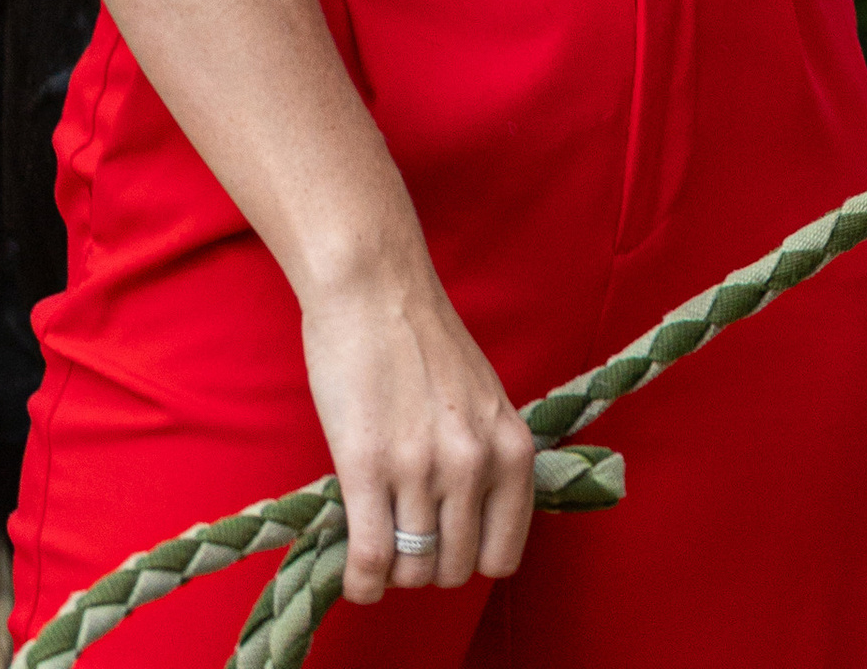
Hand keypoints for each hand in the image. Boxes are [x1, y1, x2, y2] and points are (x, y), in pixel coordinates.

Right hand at [299, 258, 537, 602]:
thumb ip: (486, 461)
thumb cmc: (423, 337)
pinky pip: (371, 559)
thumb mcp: (484, 402)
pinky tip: (355, 574)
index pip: (503, 557)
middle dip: (427, 565)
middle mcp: (474, 464)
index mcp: (511, 449)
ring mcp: (421, 469)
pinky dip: (361, 581)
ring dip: (392, 569)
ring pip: (411, 571)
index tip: (446, 543)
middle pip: (454, 569)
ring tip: (376, 542)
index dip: (470, 558)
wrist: (373, 286)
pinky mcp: (367, 467)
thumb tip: (468, 528)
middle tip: (404, 534)